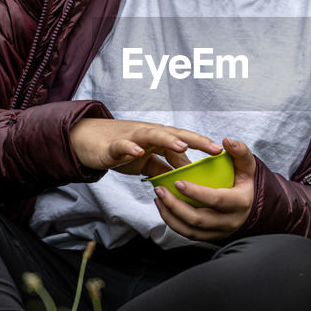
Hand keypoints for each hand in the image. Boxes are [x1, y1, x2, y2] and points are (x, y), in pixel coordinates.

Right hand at [68, 118, 221, 175]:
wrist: (88, 141)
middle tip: (213, 148)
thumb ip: (166, 166)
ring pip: (152, 136)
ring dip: (167, 139)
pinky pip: (122, 147)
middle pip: (174, 134)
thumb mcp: (148, 160)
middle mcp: (148, 134)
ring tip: (182, 146)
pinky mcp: (112, 147)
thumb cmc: (121, 149)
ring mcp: (131, 139)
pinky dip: (130, 148)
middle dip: (195, 140)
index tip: (222, 152)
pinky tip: (138, 152)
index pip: (185, 140)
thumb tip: (187, 176)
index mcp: (158, 138)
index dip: (203, 145)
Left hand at [154, 138, 255, 241]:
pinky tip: (164, 208)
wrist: (249, 206)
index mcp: (240, 203)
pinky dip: (173, 223)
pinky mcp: (210, 238)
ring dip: (170, 215)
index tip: (178, 182)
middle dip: (175, 206)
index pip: (216, 200)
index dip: (196, 193)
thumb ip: (239, 151)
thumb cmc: (244, 182)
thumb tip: (226, 141)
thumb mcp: (247, 165)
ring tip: (159, 198)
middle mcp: (230, 222)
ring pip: (190, 230)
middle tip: (161, 190)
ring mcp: (219, 233)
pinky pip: (188, 234)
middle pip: (199, 219)